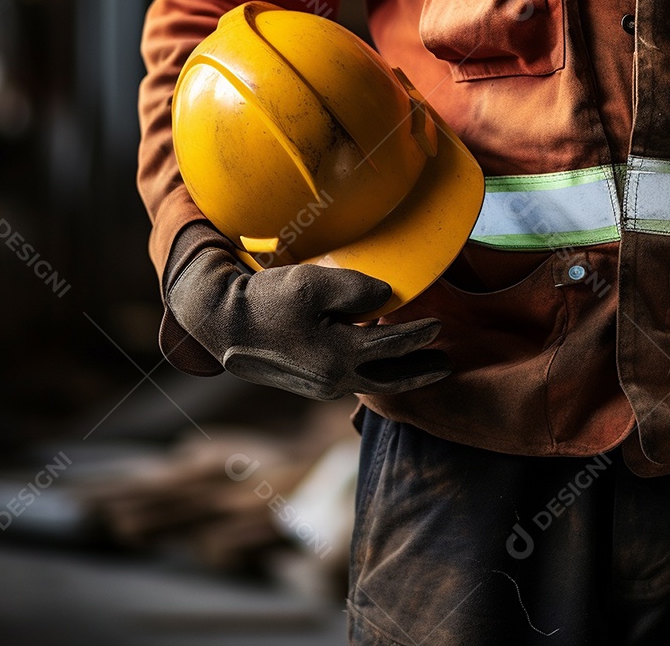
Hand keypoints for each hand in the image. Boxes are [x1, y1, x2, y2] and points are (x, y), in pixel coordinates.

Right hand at [164, 227, 450, 399]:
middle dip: (420, 374)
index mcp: (338, 357)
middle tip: (446, 366)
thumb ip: (358, 290)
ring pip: (371, 383)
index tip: (439, 326)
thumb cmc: (268, 300)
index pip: (392, 347)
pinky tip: (379, 364)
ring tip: (421, 367)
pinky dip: (373, 374)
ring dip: (399, 377)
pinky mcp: (309, 384)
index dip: (419, 336)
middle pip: (389, 380)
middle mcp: (333, 380)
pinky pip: (352, 381)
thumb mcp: (315, 283)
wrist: (223, 324)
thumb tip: (388, 299)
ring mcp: (320, 386)